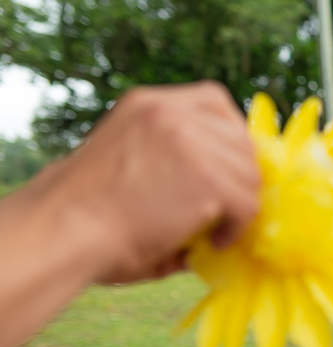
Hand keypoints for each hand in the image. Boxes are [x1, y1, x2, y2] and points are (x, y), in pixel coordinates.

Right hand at [50, 81, 261, 284]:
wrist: (65, 230)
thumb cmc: (90, 211)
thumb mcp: (131, 157)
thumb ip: (176, 156)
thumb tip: (230, 182)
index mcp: (150, 104)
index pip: (216, 102)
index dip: (231, 139)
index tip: (226, 170)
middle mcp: (171, 112)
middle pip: (241, 141)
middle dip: (239, 178)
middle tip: (224, 210)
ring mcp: (191, 142)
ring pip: (250, 175)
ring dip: (239, 207)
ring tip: (214, 230)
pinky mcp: (208, 179)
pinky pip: (248, 204)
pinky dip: (237, 229)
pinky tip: (213, 243)